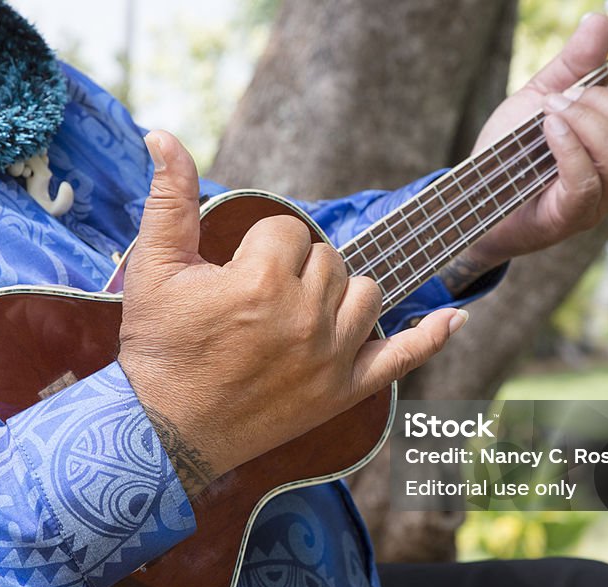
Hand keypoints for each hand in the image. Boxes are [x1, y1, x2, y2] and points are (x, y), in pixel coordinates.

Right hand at [118, 131, 468, 494]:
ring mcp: (330, 358)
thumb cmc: (157, 347)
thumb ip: (168, 198)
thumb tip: (163, 135)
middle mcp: (305, 317)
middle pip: (329, 259)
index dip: (260, 247)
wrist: (164, 431)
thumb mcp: (153, 268)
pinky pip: (402, 358)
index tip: (235, 274)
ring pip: (366, 293)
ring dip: (341, 293)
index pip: (288, 231)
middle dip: (296, 269)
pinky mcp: (342, 393)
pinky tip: (453, 318)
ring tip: (300, 311)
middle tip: (257, 300)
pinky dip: (431, 336)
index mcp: (262, 280)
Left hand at [449, 13, 607, 276]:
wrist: (474, 196)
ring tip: (548, 114)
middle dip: (603, 103)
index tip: (599, 87)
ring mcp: (599, 200)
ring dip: (582, 121)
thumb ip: (574, 64)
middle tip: (562, 100)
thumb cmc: (510, 153)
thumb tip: (598, 22)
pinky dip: (568, 146)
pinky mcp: (571, 216)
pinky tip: (547, 129)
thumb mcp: (542, 97)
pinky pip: (586, 180)